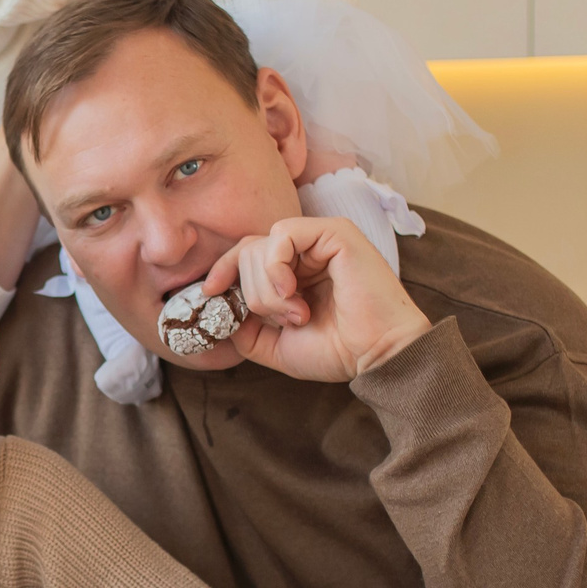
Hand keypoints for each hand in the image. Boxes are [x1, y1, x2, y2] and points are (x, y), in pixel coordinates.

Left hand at [213, 216, 431, 382]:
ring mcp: (321, 239)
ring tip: (299, 314)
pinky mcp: (335, 232)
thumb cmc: (337, 351)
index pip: (246, 254)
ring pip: (261, 246)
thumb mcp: (274, 344)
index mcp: (295, 272)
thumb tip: (218, 304)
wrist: (376, 355)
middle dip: (256, 294)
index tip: (210, 291)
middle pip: (248, 252)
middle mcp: (307, 251)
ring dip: (268, 289)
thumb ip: (244, 325)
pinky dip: (276, 267)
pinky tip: (292, 292)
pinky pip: (283, 234)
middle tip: (288, 320)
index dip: (223, 269)